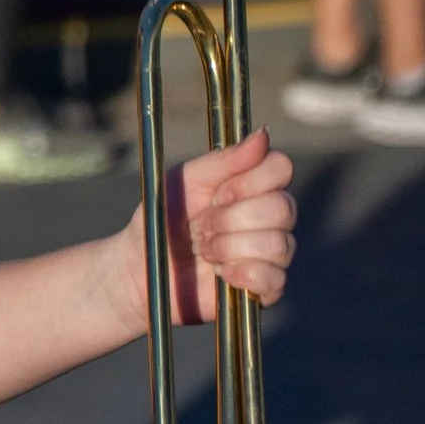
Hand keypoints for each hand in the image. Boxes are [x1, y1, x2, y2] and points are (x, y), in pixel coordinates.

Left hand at [115, 129, 296, 332]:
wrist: (141, 266)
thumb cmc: (162, 218)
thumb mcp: (185, 180)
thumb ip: (224, 160)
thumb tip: (263, 135)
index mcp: (252, 185)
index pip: (281, 168)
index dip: (248, 181)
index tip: (216, 193)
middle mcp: (269, 217)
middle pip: (283, 208)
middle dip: (232, 218)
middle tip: (201, 226)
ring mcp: (271, 253)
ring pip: (279, 244)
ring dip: (230, 247)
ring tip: (204, 250)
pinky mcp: (266, 287)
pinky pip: (275, 278)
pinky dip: (242, 274)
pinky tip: (222, 274)